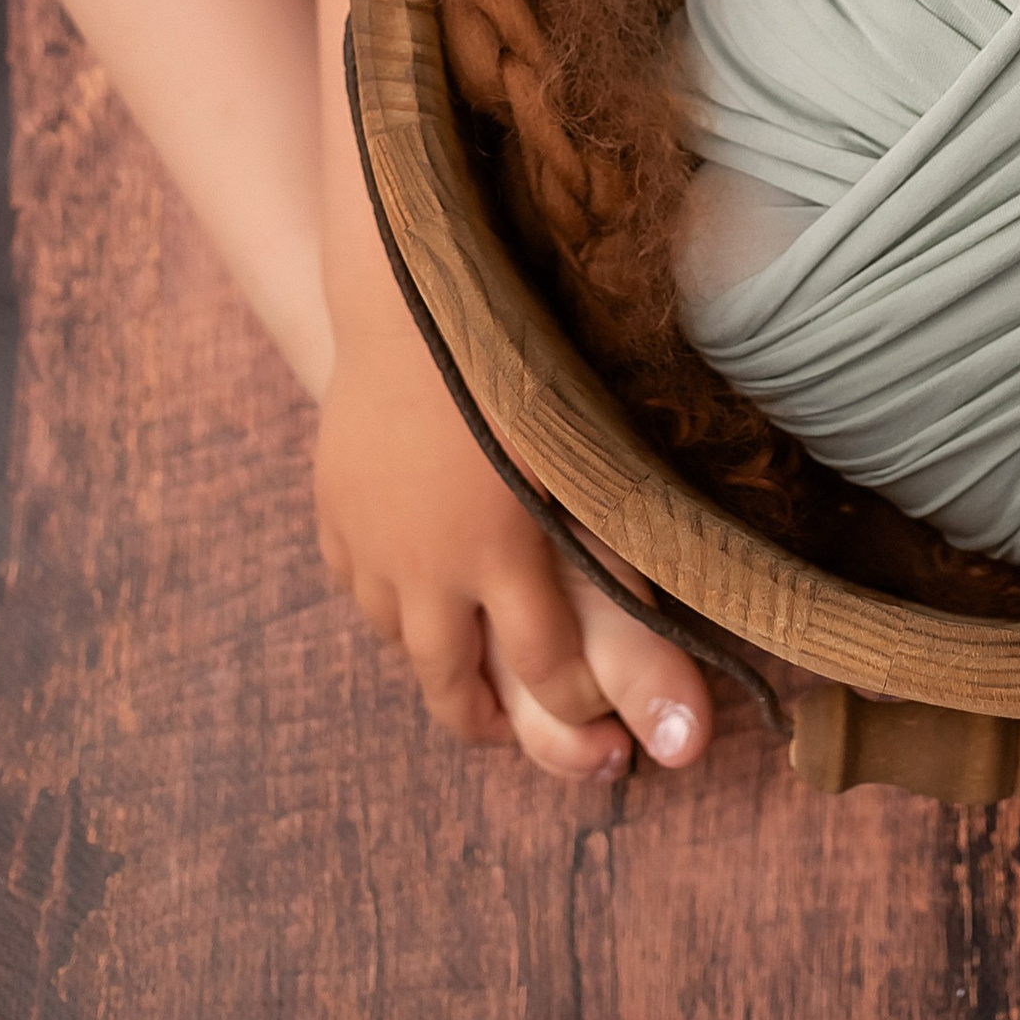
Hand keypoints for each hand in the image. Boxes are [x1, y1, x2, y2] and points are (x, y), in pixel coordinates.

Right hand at [315, 308, 713, 779]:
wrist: (411, 289)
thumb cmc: (518, 358)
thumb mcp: (584, 449)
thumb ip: (624, 545)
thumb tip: (686, 637)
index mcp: (500, 551)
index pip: (542, 670)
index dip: (576, 708)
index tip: (603, 730)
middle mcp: (426, 563)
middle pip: (450, 681)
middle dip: (486, 717)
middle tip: (510, 729)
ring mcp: (368, 540)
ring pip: (396, 638)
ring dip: (432, 660)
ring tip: (462, 671)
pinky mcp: (334, 508)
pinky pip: (354, 583)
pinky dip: (384, 599)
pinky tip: (406, 593)